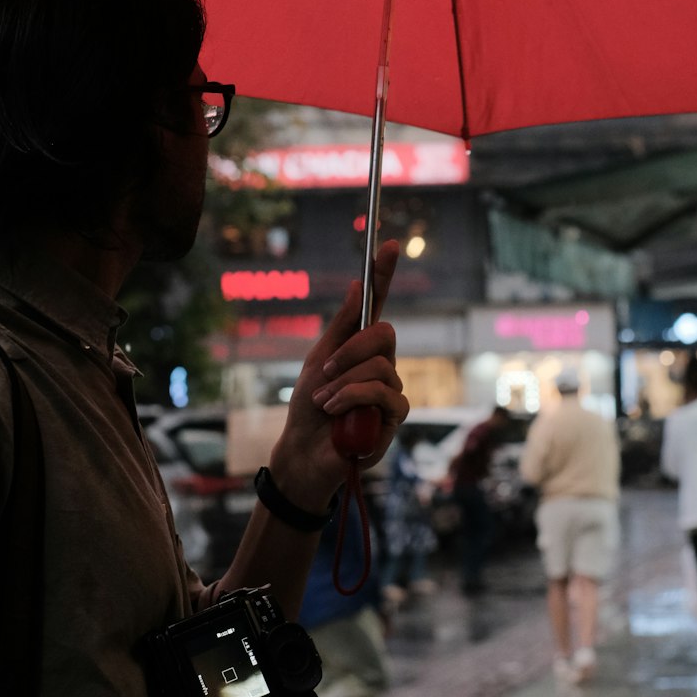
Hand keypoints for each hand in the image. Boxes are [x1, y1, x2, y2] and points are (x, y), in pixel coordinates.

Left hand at [269, 241, 407, 510]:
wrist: (302, 451)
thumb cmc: (308, 408)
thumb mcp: (318, 360)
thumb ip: (341, 326)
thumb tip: (357, 284)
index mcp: (361, 348)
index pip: (378, 305)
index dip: (385, 275)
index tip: (390, 244)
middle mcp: (382, 365)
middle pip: (384, 334)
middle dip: (350, 350)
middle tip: (324, 370)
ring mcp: (390, 391)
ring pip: (380, 366)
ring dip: (344, 383)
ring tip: (324, 402)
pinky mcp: (394, 417)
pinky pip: (383, 394)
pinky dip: (352, 397)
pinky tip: (335, 412)